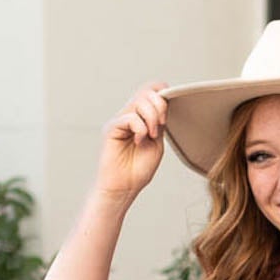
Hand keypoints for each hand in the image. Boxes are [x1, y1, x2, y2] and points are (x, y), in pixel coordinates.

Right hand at [95, 81, 169, 201]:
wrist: (123, 188)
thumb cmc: (137, 170)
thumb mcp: (156, 143)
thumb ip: (159, 124)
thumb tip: (163, 104)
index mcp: (141, 117)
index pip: (151, 91)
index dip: (162, 93)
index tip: (167, 113)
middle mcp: (129, 115)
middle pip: (146, 92)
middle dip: (159, 106)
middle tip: (160, 126)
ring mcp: (120, 120)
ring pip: (139, 101)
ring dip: (151, 118)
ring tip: (151, 136)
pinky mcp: (112, 128)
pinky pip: (130, 117)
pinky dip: (140, 128)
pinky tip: (138, 141)